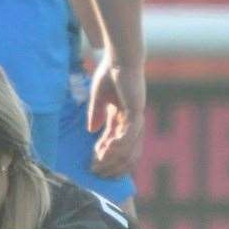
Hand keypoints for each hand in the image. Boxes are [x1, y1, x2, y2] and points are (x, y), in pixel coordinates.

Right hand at [87, 60, 145, 177]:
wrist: (120, 57)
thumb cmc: (110, 72)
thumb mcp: (98, 97)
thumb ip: (96, 113)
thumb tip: (91, 130)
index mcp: (123, 119)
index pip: (115, 144)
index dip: (104, 156)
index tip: (92, 164)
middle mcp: (131, 122)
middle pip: (126, 152)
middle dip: (111, 164)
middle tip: (97, 171)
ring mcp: (136, 117)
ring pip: (128, 147)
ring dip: (113, 158)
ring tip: (99, 162)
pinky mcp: (136, 111)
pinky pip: (129, 134)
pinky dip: (119, 144)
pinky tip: (106, 149)